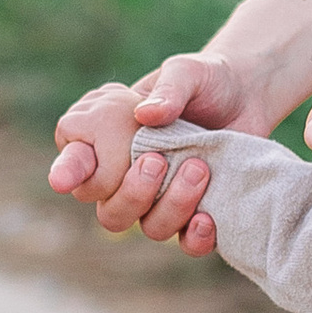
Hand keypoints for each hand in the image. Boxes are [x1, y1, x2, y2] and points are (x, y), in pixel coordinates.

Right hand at [49, 51, 251, 257]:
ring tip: (198, 168)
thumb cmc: (204, 79)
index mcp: (104, 138)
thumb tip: (147, 115)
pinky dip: (195, 236)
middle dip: (131, 193)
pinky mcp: (195, 213)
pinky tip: (208, 217)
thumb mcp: (186, 71)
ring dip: (171, 206)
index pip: (75, 164)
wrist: (248, 95)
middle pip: (109, 211)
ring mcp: (160, 199)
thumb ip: (168, 88)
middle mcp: (125, 176)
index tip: (63, 180)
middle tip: (156, 161)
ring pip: (149, 228)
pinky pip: (187, 241)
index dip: (67, 173)